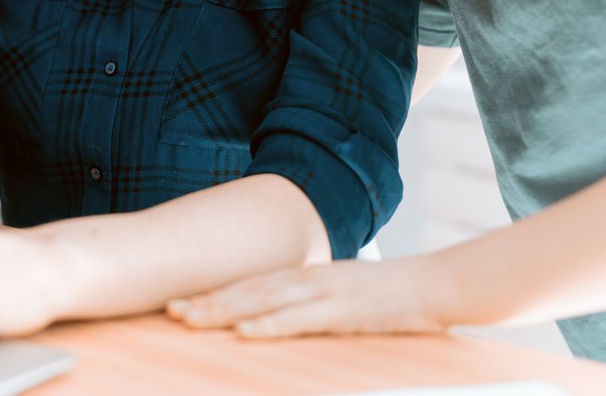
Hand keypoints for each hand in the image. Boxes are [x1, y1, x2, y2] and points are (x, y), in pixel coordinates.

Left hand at [165, 255, 454, 337]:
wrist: (434, 284)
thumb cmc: (388, 296)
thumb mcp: (341, 295)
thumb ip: (309, 303)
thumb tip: (277, 315)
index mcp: (304, 274)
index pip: (249, 283)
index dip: (213, 292)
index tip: (179, 301)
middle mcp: (307, 277)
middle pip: (247, 289)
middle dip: (206, 301)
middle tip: (170, 311)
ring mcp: (324, 290)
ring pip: (264, 300)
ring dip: (225, 310)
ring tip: (193, 319)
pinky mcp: (344, 309)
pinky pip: (300, 318)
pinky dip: (270, 323)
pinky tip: (245, 330)